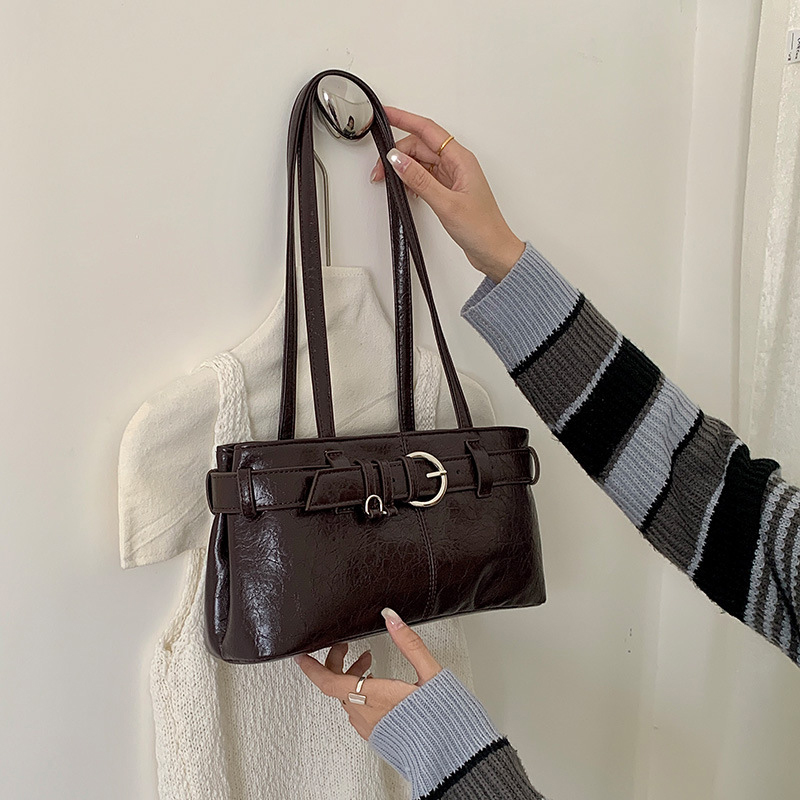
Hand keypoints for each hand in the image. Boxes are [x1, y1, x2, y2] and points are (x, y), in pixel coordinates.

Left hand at [293, 607, 441, 739]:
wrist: (453, 755)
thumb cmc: (444, 717)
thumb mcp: (429, 672)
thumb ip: (408, 642)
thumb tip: (391, 617)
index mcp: (375, 697)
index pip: (330, 682)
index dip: (313, 668)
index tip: (302, 656)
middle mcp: (367, 715)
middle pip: (336, 686)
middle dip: (336, 663)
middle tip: (345, 647)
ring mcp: (370, 728)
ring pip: (346, 698)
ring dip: (350, 677)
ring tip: (367, 663)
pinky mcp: (377, 735)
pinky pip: (357, 711)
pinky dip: (359, 693)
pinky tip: (375, 685)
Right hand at [369, 105, 525, 283]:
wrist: (493, 251)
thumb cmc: (482, 228)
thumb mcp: (446, 203)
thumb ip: (420, 180)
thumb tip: (397, 160)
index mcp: (461, 159)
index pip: (428, 130)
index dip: (405, 119)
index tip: (386, 114)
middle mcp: (457, 164)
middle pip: (420, 146)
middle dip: (397, 153)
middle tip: (379, 170)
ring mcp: (452, 177)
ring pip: (421, 161)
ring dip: (403, 168)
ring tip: (388, 180)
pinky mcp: (448, 190)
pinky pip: (425, 176)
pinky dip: (411, 180)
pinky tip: (405, 189)